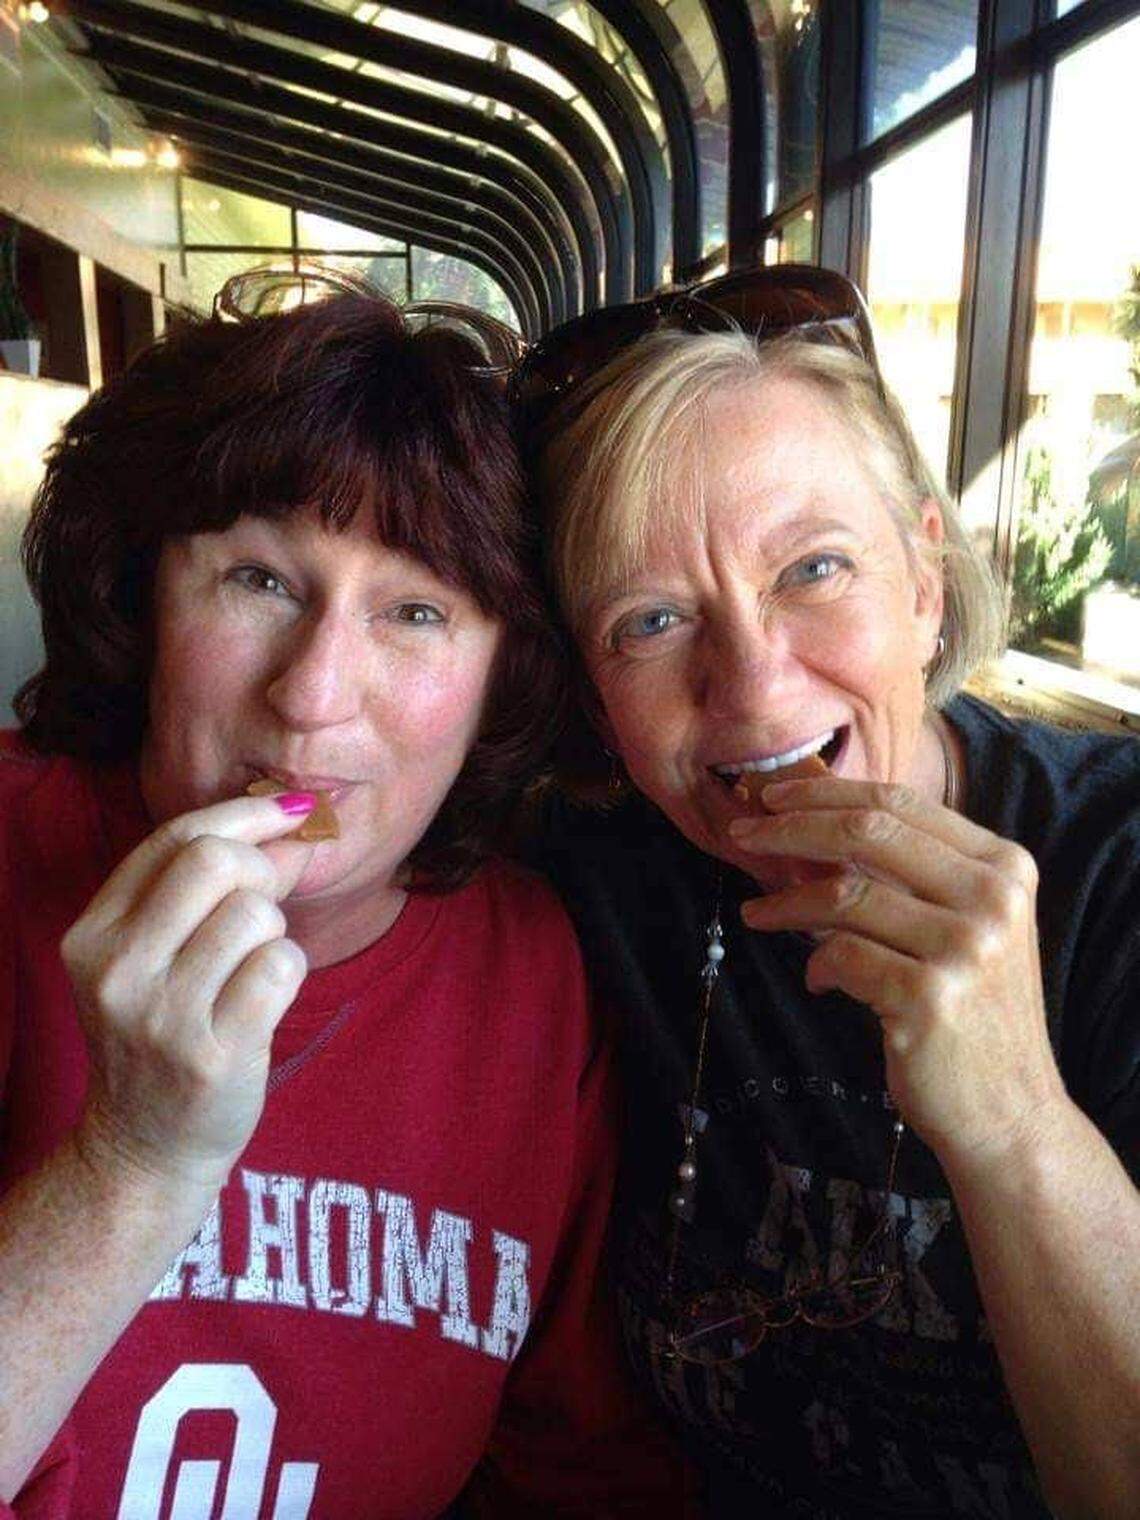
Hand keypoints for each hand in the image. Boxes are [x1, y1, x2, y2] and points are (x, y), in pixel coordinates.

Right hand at [62, 795, 314, 1192]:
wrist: (144, 1148)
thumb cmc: (162, 1035)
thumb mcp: (147, 956)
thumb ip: (197, 888)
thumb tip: (290, 823)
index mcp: (92, 934)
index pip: (175, 838)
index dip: (247, 813)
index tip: (295, 809)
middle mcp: (117, 970)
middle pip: (215, 861)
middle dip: (264, 870)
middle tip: (268, 907)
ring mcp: (162, 1015)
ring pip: (255, 914)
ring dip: (273, 933)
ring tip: (250, 970)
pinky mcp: (212, 1054)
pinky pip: (280, 967)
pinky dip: (289, 972)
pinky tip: (264, 1000)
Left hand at [728, 776, 1067, 1169]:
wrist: (1010, 1113)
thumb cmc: (973, 1011)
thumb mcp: (967, 926)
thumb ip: (913, 875)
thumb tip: (813, 823)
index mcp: (1005, 865)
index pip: (901, 802)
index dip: (827, 792)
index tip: (773, 795)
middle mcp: (993, 898)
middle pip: (868, 831)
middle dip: (790, 826)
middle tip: (742, 833)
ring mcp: (965, 948)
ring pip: (844, 896)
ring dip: (785, 903)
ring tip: (757, 914)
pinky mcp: (929, 999)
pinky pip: (841, 957)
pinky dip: (816, 964)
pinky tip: (817, 979)